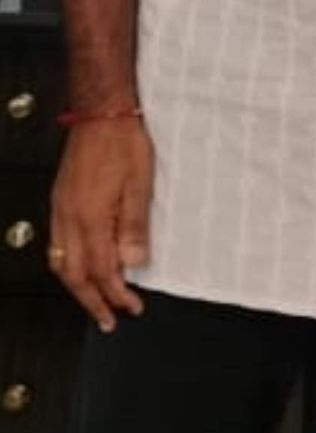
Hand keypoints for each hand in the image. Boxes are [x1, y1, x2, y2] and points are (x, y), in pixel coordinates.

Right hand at [48, 119, 153, 330]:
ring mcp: (61, 209)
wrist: (101, 113)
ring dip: (77, 287)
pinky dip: (68, 264)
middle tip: (108, 319)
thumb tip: (134, 262)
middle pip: (76, 275)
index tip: (131, 307)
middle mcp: (70, 217)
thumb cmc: (123, 142)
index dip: (117, 294)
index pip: (103, 270)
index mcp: (92, 217)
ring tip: (94, 301)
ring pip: (61, 262)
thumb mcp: (141, 184)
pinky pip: (58, 244)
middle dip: (92, 301)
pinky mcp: (60, 200)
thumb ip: (135, 226)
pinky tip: (79, 265)